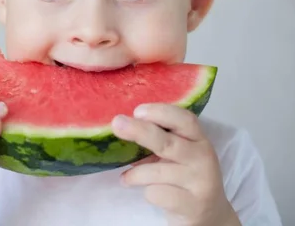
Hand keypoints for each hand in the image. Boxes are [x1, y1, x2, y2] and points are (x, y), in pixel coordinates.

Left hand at [111, 104, 240, 225]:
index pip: (185, 119)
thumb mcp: (177, 155)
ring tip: (127, 177)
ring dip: (135, 174)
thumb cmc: (184, 177)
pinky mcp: (193, 205)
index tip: (137, 111)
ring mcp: (201, 182)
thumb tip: (123, 127)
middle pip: (167, 142)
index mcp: (199, 139)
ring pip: (156, 172)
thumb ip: (159, 140)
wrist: (209, 215)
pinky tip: (147, 193)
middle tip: (117, 124)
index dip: (161, 112)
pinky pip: (157, 193)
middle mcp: (203, 158)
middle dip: (139, 131)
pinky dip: (147, 192)